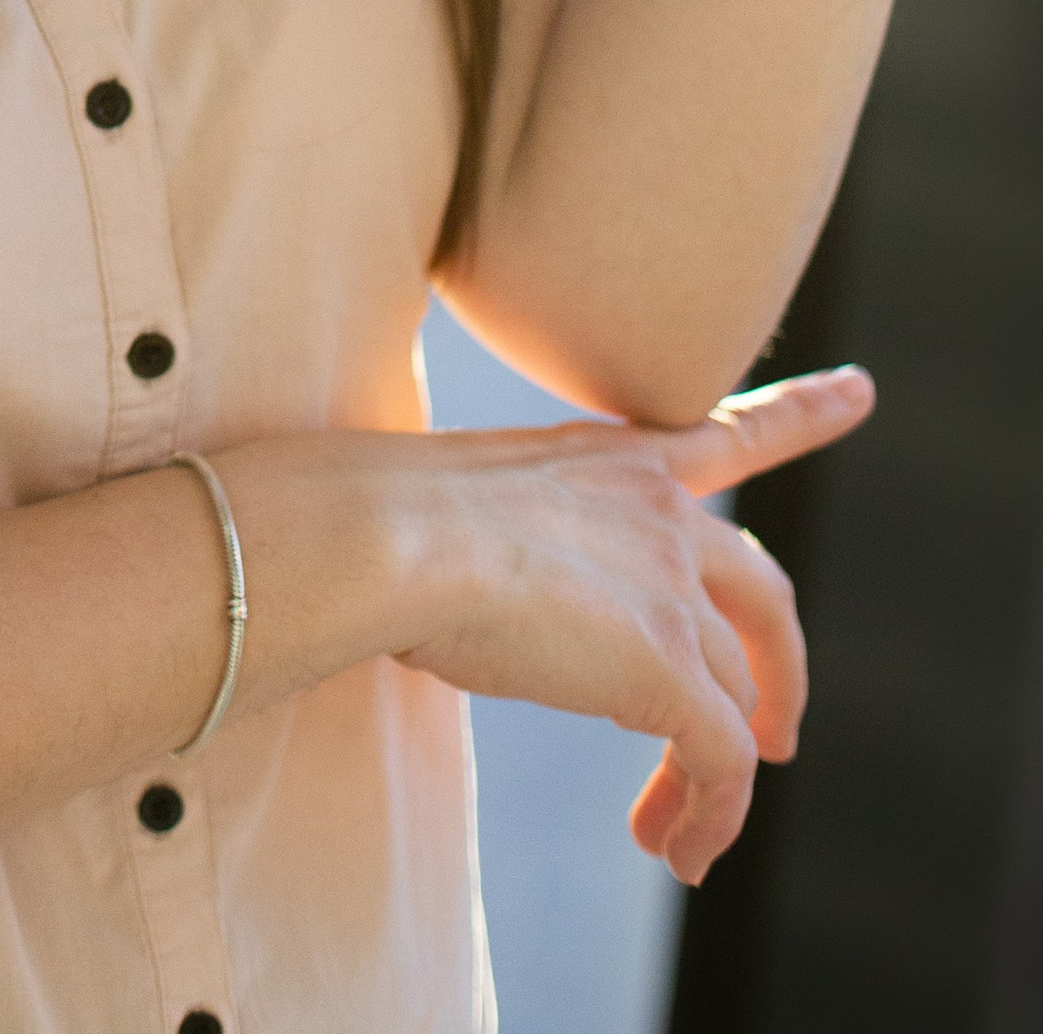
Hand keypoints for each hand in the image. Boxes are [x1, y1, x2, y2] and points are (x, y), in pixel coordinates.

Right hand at [214, 365, 872, 886]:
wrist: (384, 534)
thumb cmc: (382, 517)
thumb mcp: (463, 509)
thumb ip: (505, 544)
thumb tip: (467, 596)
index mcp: (613, 460)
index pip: (730, 431)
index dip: (804, 414)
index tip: (859, 391)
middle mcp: (662, 512)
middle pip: (762, 593)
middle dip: (779, 667)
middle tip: (778, 731)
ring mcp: (674, 588)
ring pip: (737, 696)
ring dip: (714, 771)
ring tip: (675, 831)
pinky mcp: (672, 669)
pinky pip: (723, 763)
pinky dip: (712, 815)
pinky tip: (677, 851)